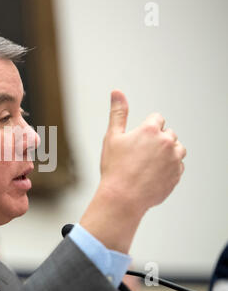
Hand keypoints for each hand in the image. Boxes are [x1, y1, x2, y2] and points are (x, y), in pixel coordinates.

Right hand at [80, 90, 185, 253]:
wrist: (122, 198)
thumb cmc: (115, 168)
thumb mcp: (112, 137)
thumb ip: (118, 113)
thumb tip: (117, 92)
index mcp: (151, 130)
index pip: (157, 119)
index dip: (145, 129)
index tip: (137, 142)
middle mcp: (166, 142)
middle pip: (168, 134)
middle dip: (156, 141)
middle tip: (138, 156)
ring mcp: (174, 160)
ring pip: (176, 149)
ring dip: (166, 153)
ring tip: (147, 165)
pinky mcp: (177, 175)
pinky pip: (177, 167)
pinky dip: (168, 169)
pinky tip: (151, 175)